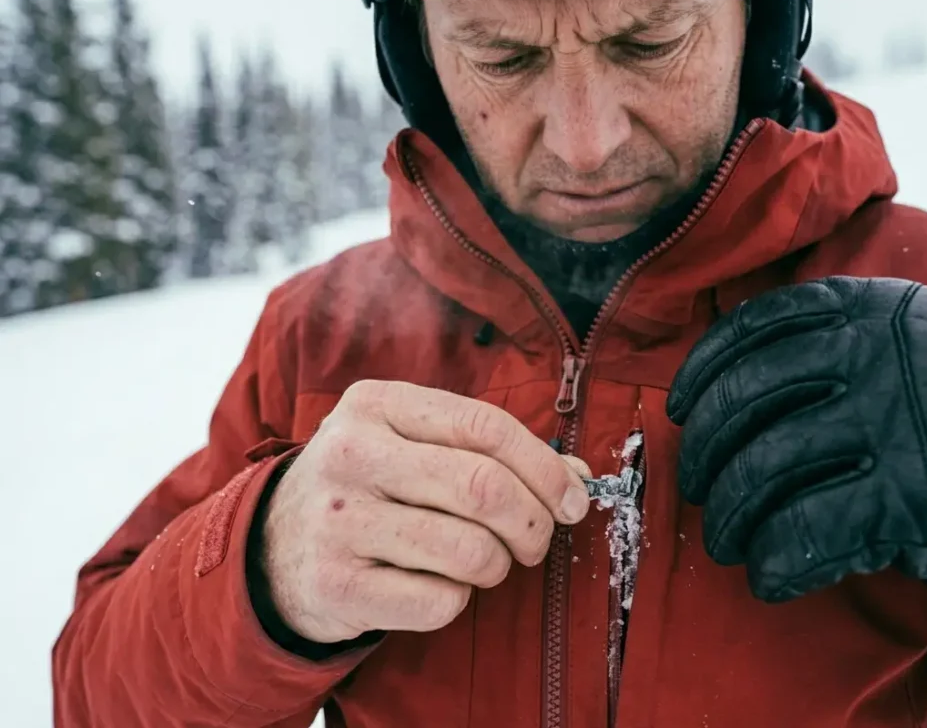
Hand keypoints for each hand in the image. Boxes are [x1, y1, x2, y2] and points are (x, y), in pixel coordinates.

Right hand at [261, 380, 591, 643]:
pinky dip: (457, 600)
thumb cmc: (365, 486)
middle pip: (484, 488)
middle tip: (534, 540)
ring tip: (483, 562)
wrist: (273, 545)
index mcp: (376, 404)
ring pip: (470, 551)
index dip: (545, 467)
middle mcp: (352, 455)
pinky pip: (440, 602)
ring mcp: (339, 521)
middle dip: (532, 523)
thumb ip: (484, 449)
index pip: (486, 427)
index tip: (572, 500)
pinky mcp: (337, 584)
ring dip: (496, 565)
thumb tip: (574, 478)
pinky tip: (436, 585)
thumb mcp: (407, 443)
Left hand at [666, 277, 926, 630]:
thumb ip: (841, 340)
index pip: (755, 327)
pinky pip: (804, 531)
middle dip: (704, 453)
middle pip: (744, 399)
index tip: (681, 409)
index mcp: (875, 308)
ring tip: (727, 542)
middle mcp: (880, 352)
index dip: (704, 372)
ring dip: (728, 517)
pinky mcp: (914, 498)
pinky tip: (769, 577)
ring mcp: (898, 421)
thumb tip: (727, 375)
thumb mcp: (920, 344)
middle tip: (701, 491)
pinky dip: (773, 562)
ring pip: (762, 468)